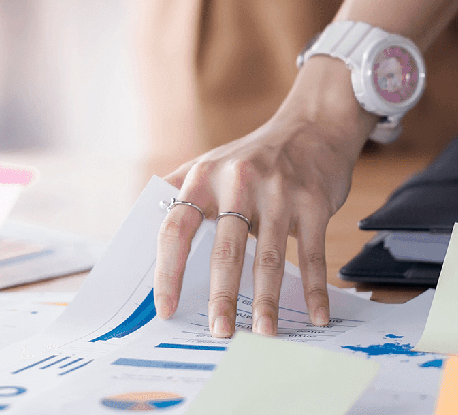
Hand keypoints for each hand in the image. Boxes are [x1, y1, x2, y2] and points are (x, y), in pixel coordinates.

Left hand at [154, 58, 370, 337]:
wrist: (312, 125)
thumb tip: (142, 235)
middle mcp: (239, 182)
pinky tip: (316, 314)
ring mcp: (279, 192)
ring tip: (263, 332)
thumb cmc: (254, 155)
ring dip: (266, 301)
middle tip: (219, 332)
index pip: (176, 228)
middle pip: (226, 250)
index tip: (166, 308)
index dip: (168, 271)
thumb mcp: (210, 162)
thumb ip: (178, 192)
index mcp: (204, 177)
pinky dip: (315, 289)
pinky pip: (312, 254)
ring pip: (269, 257)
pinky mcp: (313, 201)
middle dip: (222, 297)